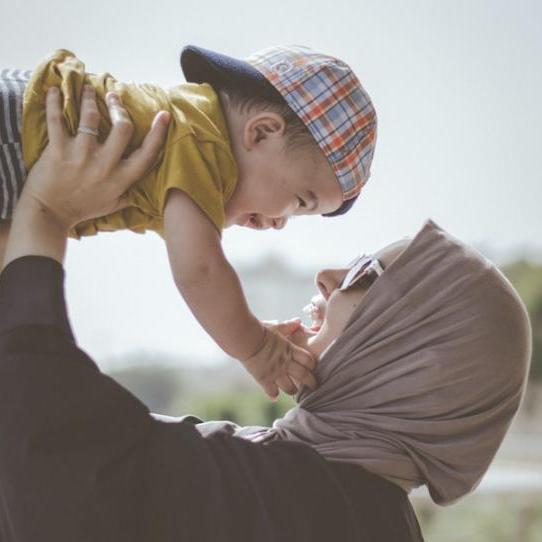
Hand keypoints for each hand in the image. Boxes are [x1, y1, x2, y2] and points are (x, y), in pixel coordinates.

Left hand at [23, 85, 169, 231]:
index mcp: (121, 179)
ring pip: (90, 117)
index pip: (147, 153)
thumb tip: (147, 189)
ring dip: (90, 97)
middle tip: (114, 96)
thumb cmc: (82, 209)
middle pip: (122, 127)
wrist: (50, 214)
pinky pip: (56, 120)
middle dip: (119, 107)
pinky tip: (54, 90)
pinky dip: (54, 102)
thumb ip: (130, 194)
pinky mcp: (58, 150)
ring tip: (88, 88)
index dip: (158, 132)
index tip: (163, 115)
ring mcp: (81, 156)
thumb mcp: (113, 205)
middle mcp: (105, 165)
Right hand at [242, 322, 316, 399]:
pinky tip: (274, 397)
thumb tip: (298, 321)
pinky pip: (272, 391)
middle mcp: (285, 363)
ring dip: (293, 390)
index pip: (308, 360)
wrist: (245, 338)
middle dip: (311, 383)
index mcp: (290, 349)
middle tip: (314, 386)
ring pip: (290, 388)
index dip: (312, 364)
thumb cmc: (260, 330)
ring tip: (294, 391)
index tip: (312, 367)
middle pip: (304, 376)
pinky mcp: (264, 379)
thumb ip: (288, 326)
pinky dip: (273, 395)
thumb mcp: (276, 327)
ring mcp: (275, 372)